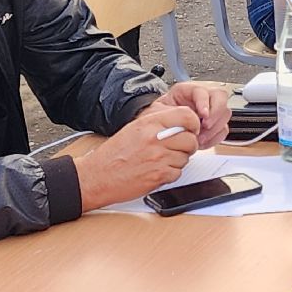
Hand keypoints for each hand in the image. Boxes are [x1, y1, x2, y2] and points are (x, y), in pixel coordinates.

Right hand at [75, 107, 203, 212]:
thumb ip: (158, 123)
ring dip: (178, 160)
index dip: (194, 123)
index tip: (192, 129)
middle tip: (178, 148)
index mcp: (149, 123)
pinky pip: (178, 173)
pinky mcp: (159, 176)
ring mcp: (158, 158)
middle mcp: (155, 139)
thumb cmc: (114, 154)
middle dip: (188, 146)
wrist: (97, 176)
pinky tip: (158, 171)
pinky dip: (171, 174)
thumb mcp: (134, 128)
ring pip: (186, 158)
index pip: (186, 116)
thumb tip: (182, 123)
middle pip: (191, 139)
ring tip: (162, 160)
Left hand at [143, 81, 230, 148]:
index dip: (205, 103)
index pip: (203, 91)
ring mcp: (211, 110)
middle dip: (215, 114)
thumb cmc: (160, 117)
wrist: (162, 128)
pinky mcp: (215, 123)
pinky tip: (202, 141)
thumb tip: (180, 120)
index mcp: (188, 90)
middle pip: (221, 98)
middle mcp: (203, 97)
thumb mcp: (159, 111)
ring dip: (214, 128)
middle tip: (205, 126)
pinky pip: (223, 129)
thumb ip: (169, 113)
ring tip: (199, 137)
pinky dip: (214, 137)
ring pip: (225, 114)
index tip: (203, 115)